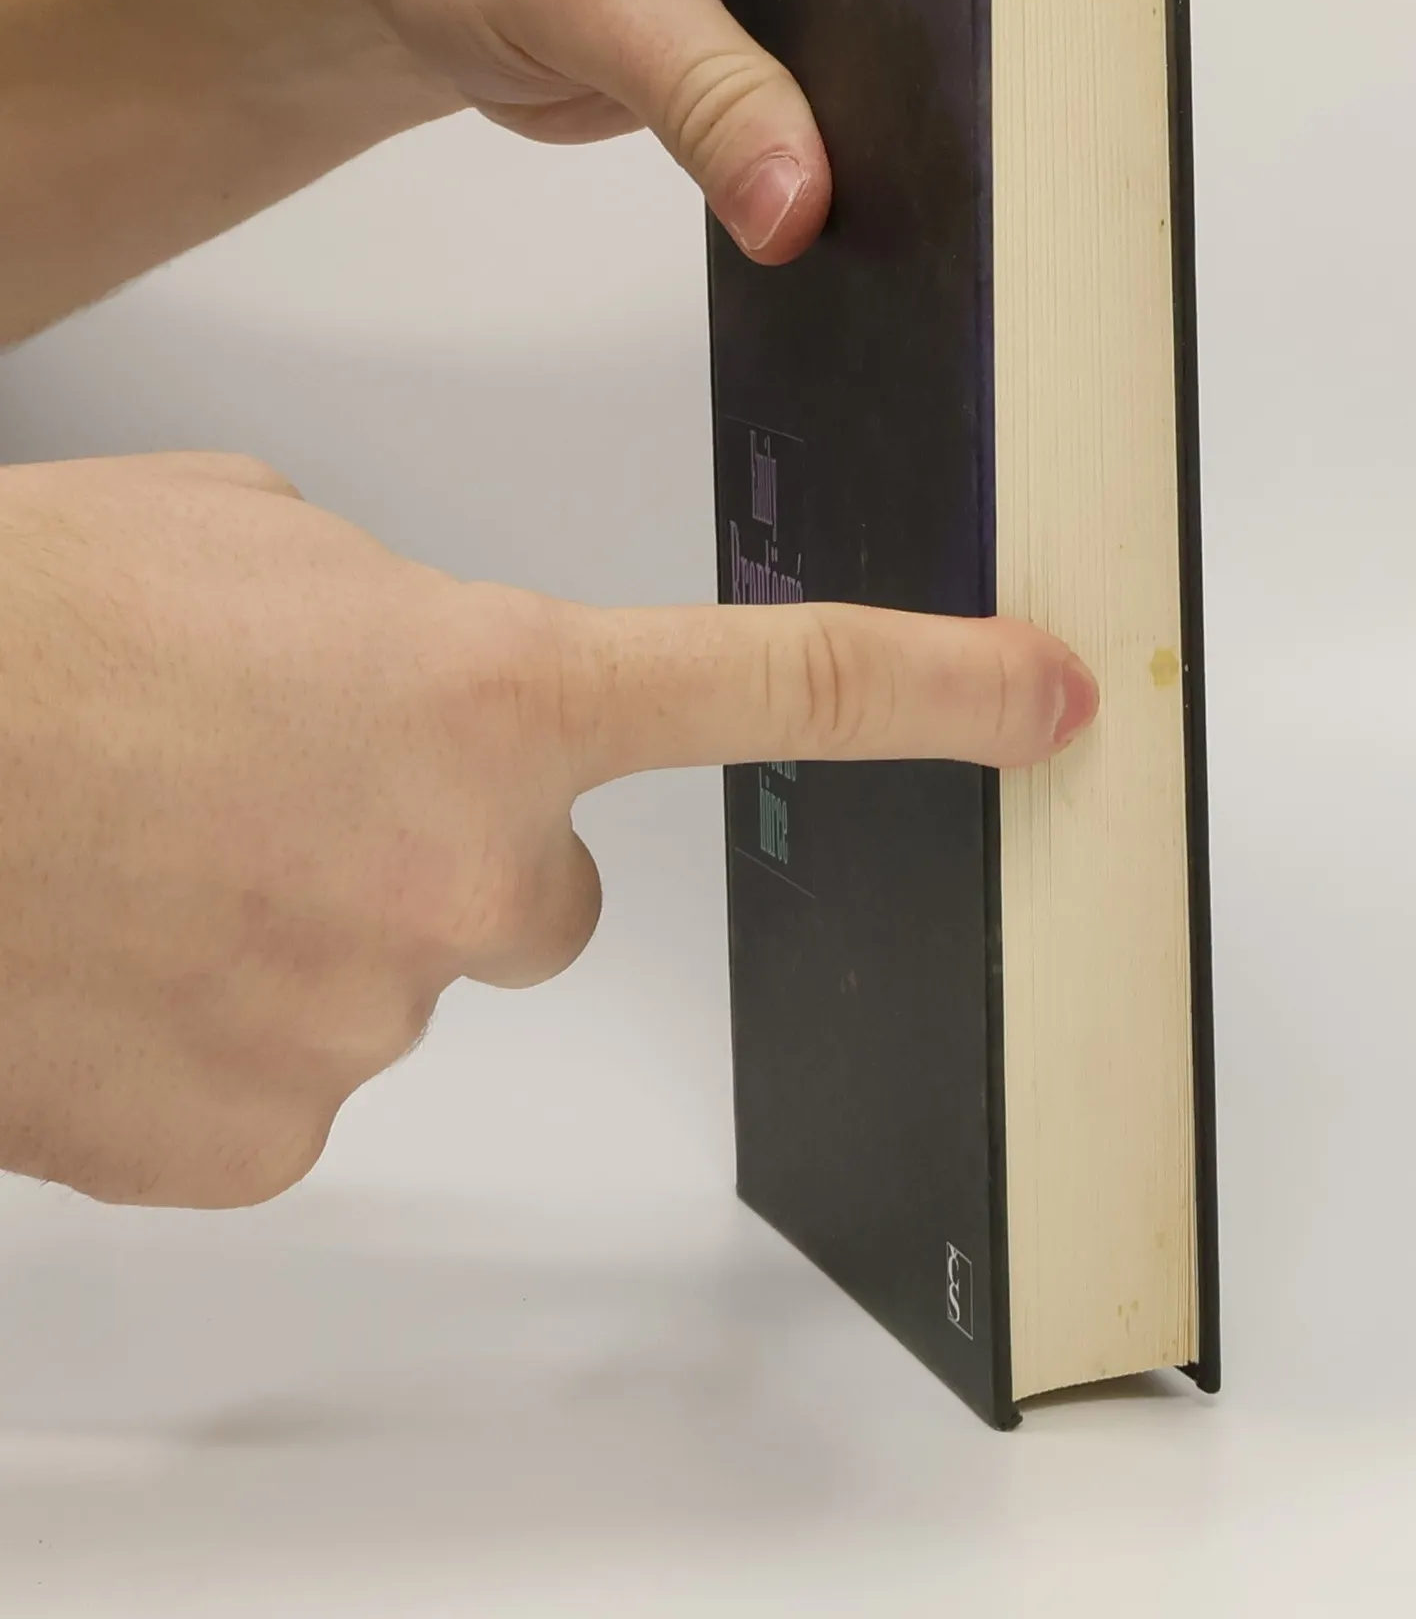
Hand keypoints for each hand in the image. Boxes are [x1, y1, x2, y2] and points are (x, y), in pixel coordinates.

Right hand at [0, 453, 1096, 1207]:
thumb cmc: (32, 628)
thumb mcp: (256, 540)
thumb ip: (402, 618)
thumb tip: (432, 696)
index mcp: (490, 690)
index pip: (778, 683)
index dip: (938, 691)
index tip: (1049, 699)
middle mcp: (466, 872)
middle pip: (549, 887)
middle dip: (450, 842)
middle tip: (288, 789)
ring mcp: (368, 1020)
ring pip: (413, 976)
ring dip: (323, 923)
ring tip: (170, 853)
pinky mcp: (260, 1142)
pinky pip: (302, 1079)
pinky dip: (238, 1025)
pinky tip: (133, 956)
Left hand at [333, 0, 1076, 257]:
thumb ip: (709, 94)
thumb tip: (798, 201)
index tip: (1044, 71)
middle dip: (996, 54)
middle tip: (996, 157)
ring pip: (943, 41)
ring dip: (935, 118)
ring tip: (941, 195)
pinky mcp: (796, 38)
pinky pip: (875, 100)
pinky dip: (874, 153)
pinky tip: (872, 203)